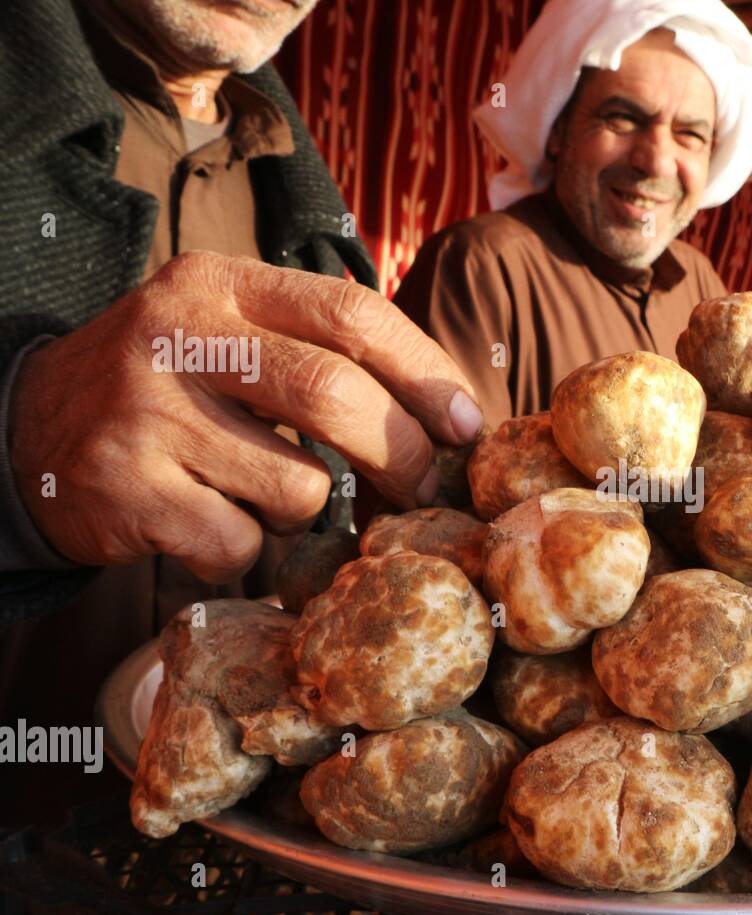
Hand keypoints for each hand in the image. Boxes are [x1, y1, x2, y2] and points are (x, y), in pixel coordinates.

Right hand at [10, 251, 482, 582]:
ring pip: (297, 485)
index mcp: (218, 284)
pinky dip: (247, 551)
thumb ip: (324, 354)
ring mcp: (148, 413)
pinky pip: (241, 544)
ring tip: (261, 494)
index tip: (466, 424)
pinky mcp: (129, 491)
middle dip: (401, 453)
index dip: (424, 372)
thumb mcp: (232, 336)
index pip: (349, 313)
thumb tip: (451, 415)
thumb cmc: (172, 390)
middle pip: (332, 395)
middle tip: (424, 490)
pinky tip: (208, 523)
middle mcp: (178, 336)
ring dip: (307, 509)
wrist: (29, 433)